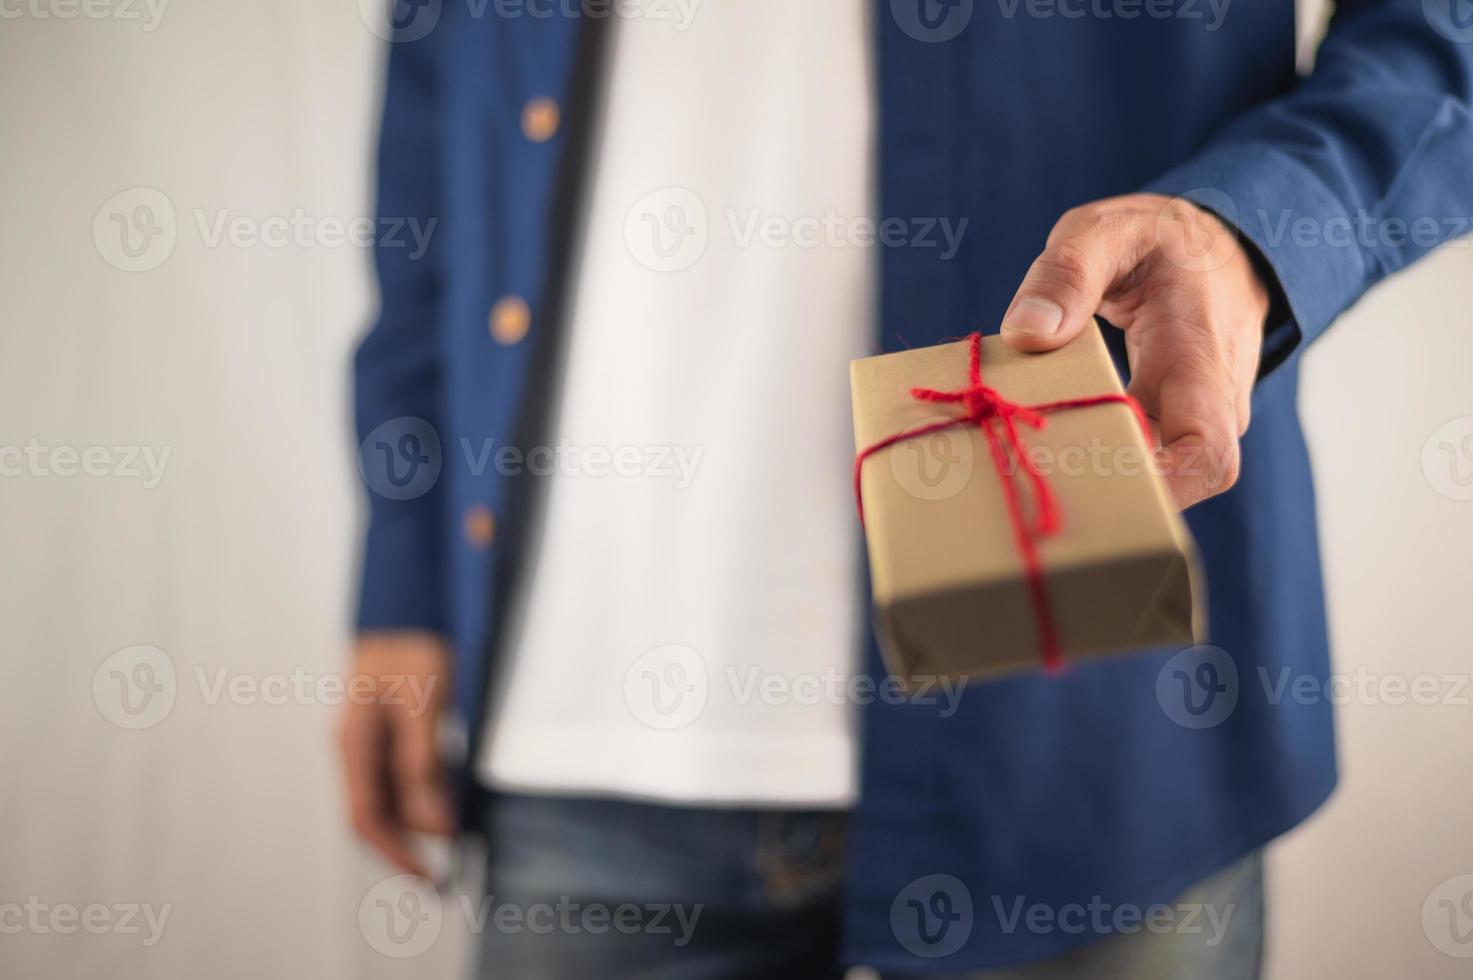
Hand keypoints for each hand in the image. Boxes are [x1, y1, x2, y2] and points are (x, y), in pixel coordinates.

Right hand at [338, 631, 452, 876]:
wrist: (404, 610)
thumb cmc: (411, 648)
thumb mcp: (424, 704)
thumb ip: (424, 764)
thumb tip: (435, 823)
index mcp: (354, 744)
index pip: (366, 816)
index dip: (394, 852)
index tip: (426, 874)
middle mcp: (354, 749)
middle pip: (372, 815)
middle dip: (402, 847)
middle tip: (440, 873)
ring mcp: (365, 743)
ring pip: (384, 799)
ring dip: (412, 825)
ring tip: (448, 842)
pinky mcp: (381, 735)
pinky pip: (394, 779)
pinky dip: (418, 799)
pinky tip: (444, 803)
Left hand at [1001, 193, 1270, 508]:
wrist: (1216, 249)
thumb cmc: (1161, 242)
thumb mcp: (1108, 232)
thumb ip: (1066, 274)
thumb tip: (1027, 333)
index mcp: (1200, 358)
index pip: (1206, 453)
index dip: (1158, 487)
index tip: (1089, 485)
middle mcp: (1212, 405)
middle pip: (1176, 483)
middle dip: (1109, 497)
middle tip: (1032, 489)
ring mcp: (1198, 423)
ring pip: (1159, 479)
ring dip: (1099, 485)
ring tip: (1029, 480)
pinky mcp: (1174, 429)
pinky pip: (1143, 462)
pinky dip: (1098, 464)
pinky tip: (1047, 462)